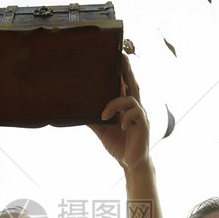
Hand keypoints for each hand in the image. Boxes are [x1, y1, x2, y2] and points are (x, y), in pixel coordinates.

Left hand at [89, 55, 149, 169]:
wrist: (130, 163)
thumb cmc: (118, 144)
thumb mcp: (101, 129)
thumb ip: (92, 118)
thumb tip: (75, 110)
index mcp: (125, 107)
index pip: (124, 85)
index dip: (122, 70)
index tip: (117, 55)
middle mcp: (134, 107)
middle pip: (132, 83)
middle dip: (127, 69)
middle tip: (122, 55)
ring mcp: (140, 115)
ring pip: (130, 99)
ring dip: (115, 104)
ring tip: (104, 115)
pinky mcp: (143, 124)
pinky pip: (134, 113)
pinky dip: (123, 117)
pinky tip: (120, 126)